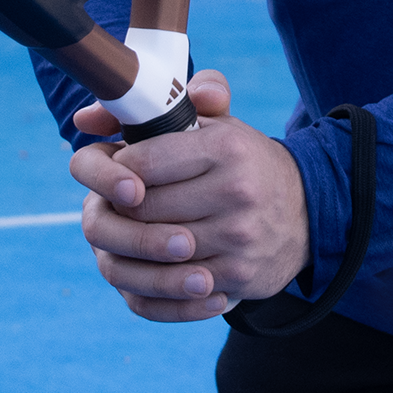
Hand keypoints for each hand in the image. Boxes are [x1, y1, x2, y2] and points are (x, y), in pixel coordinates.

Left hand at [70, 69, 310, 322]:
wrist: (306, 211)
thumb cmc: (245, 162)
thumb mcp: (218, 123)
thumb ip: (163, 104)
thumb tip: (86, 118)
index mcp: (225, 147)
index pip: (143, 163)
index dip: (118, 170)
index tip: (118, 172)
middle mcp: (235, 191)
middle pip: (143, 209)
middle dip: (121, 208)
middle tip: (118, 205)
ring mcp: (238, 237)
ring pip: (156, 250)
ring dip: (135, 245)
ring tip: (134, 232)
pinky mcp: (239, 275)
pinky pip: (176, 287)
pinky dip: (156, 278)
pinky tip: (154, 264)